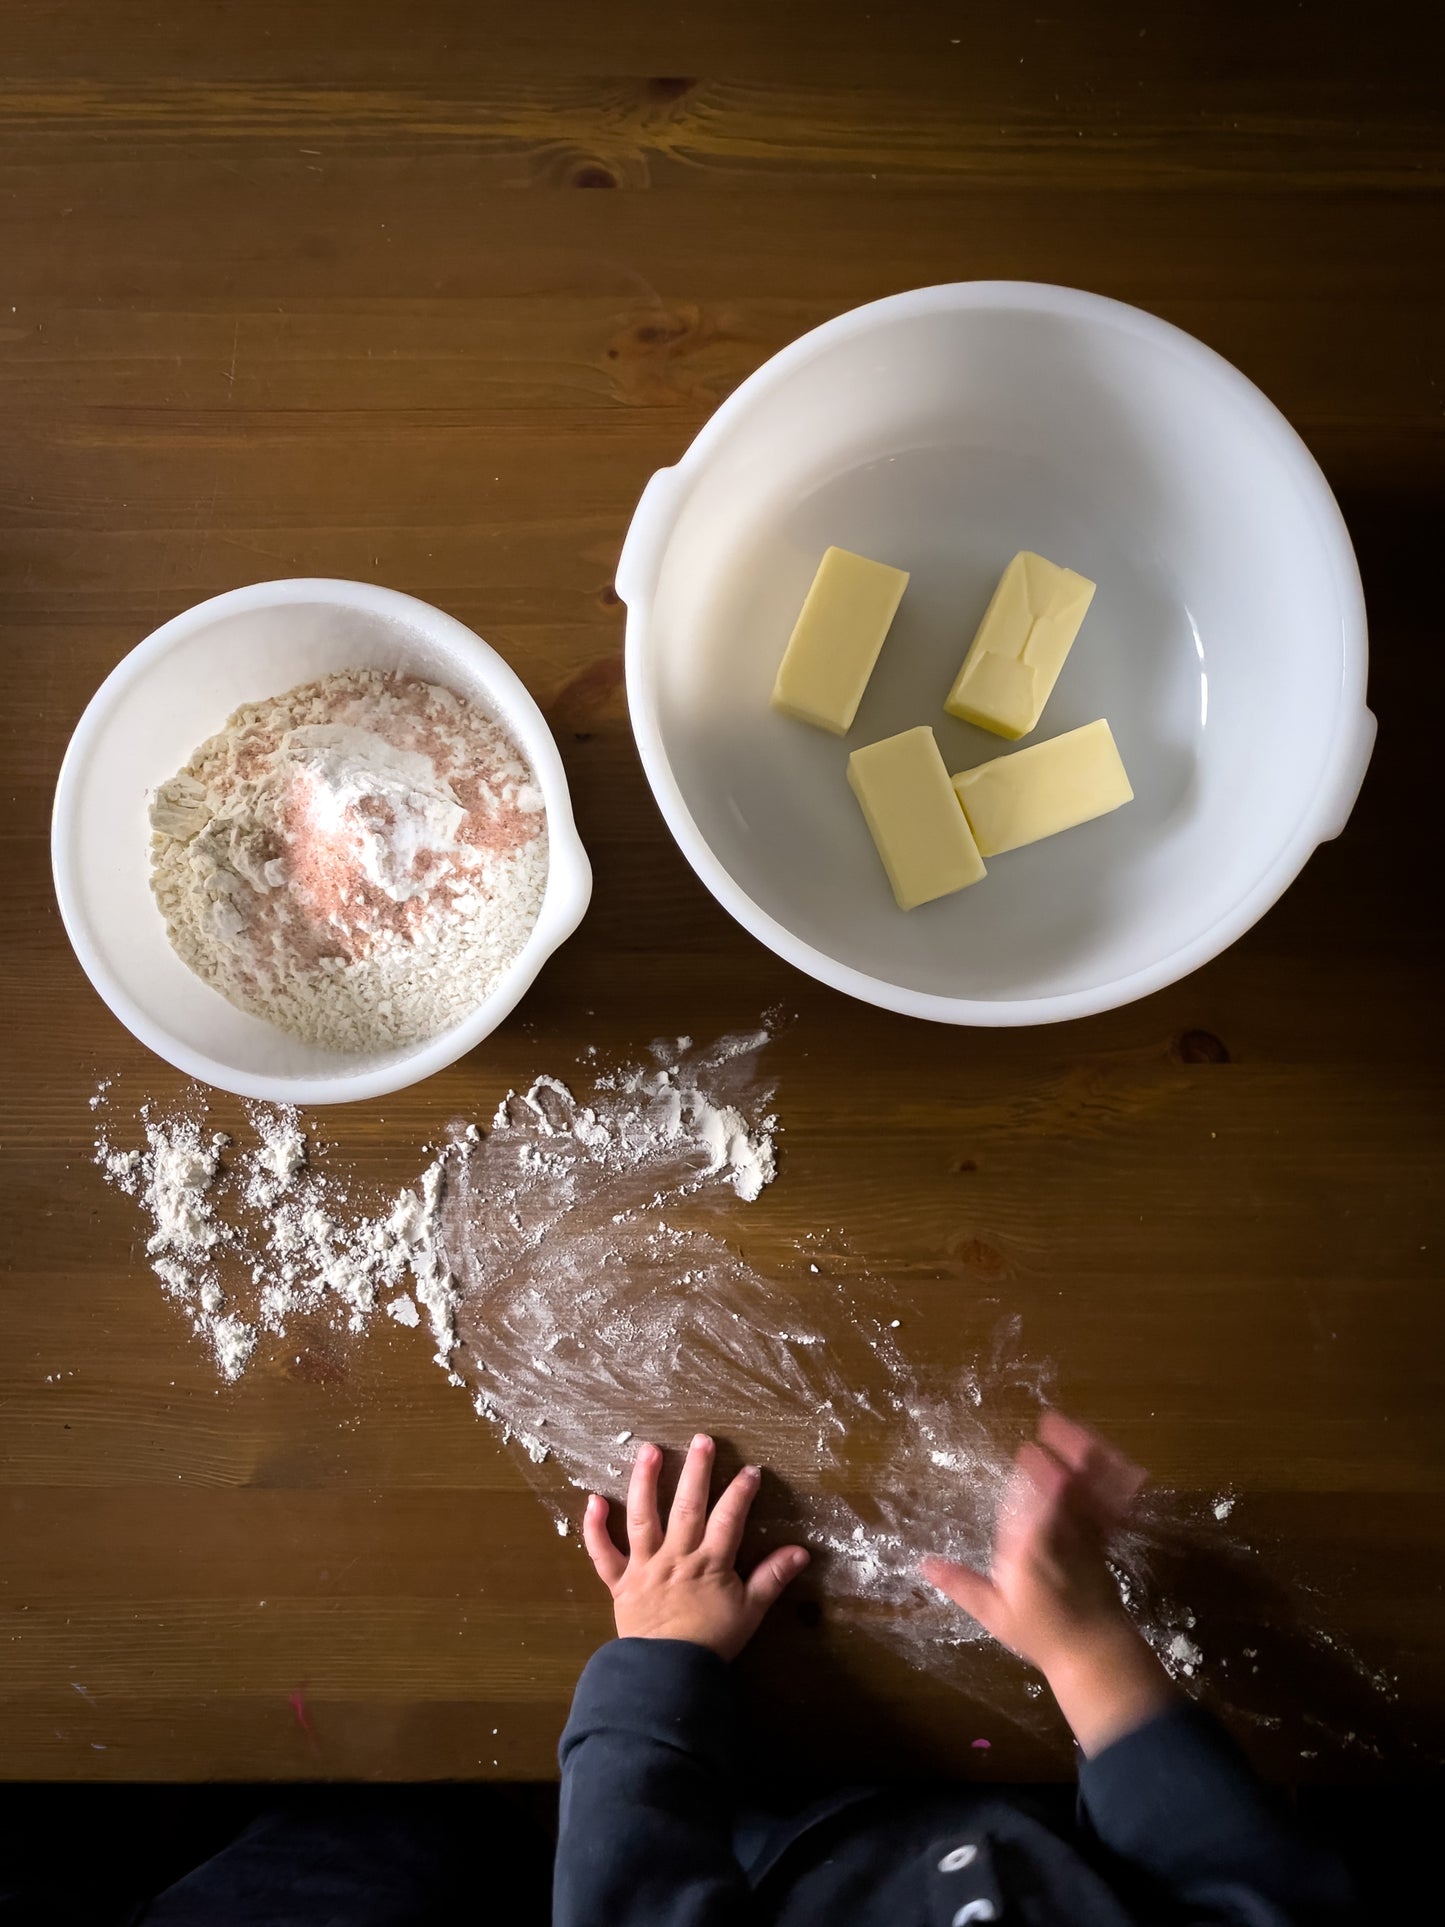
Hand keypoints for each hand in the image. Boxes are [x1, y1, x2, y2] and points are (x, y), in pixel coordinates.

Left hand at [583, 1434, 809, 1660]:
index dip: (741, 1492)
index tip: (750, 1470)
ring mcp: (645, 1566)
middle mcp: (676, 1556)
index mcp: (710, 1563)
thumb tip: (801, 1551)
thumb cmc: (711, 1643)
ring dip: (644, 1481)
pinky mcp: (620, 1581)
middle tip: (701, 1440)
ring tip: (649, 1450)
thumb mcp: (751, 1612)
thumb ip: (773, 1578)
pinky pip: (603, 1553)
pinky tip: (593, 1499)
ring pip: (643, 1517)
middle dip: (696, 1471)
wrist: (668, 1676)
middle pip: (687, 1506)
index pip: (729, 1518)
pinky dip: (595, 1527)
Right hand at [922, 1412, 1172, 1753]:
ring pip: (1091, 1490)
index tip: (1028, 1450)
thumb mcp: (994, 1613)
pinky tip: (1123, 1462)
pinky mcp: (1105, 1540)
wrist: (1094, 1653)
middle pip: (1067, 1487)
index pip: (1034, 1506)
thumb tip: (924, 1563)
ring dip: (1089, 1457)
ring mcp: (1089, 1537)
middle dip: (1064, 1452)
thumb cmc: (1040, 1633)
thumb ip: (962, 1584)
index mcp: (1033, 1550)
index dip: (1036, 1477)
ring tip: (1080, 1431)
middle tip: (1054, 1422)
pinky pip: (1113, 1506)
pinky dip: (1119, 1483)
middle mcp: (1064, 1536)